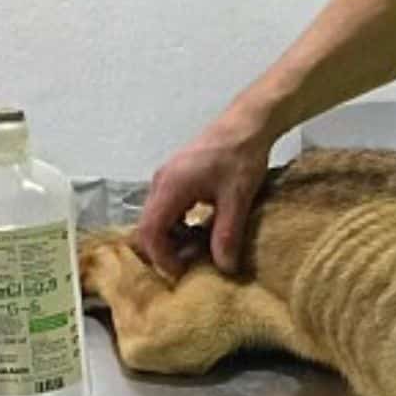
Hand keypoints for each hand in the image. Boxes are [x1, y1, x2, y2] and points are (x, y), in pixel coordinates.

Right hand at [134, 110, 272, 278]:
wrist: (247, 123)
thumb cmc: (240, 154)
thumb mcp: (237, 198)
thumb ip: (227, 234)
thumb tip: (224, 267)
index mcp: (171, 186)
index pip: (150, 231)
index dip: (162, 257)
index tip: (183, 272)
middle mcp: (162, 182)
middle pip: (148, 227)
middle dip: (165, 251)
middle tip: (190, 267)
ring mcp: (167, 178)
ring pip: (157, 219)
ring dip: (172, 239)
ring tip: (198, 252)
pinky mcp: (176, 178)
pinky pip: (166, 209)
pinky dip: (178, 225)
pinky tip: (200, 232)